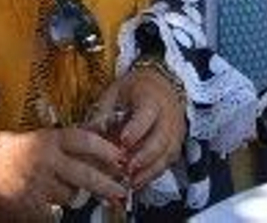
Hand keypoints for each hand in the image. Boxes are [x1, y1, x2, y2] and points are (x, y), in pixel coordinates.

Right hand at [0, 127, 126, 219]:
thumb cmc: (15, 150)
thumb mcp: (41, 138)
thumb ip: (68, 142)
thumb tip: (102, 140)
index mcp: (49, 140)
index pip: (83, 140)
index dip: (105, 149)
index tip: (121, 157)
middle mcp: (45, 160)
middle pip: (85, 174)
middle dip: (107, 185)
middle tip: (121, 191)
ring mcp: (37, 183)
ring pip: (70, 196)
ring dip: (73, 198)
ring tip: (61, 192)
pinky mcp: (29, 204)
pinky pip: (54, 214)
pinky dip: (55, 213)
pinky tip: (49, 207)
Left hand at [92, 62, 188, 189]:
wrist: (162, 84)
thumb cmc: (135, 89)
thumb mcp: (115, 91)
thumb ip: (103, 111)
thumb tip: (90, 131)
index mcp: (151, 98)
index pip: (147, 115)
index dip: (136, 129)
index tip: (122, 141)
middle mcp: (168, 115)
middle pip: (161, 139)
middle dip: (144, 156)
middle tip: (127, 167)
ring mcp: (175, 131)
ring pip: (167, 154)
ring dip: (149, 170)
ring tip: (130, 181)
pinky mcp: (176, 144)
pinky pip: (167, 162)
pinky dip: (153, 173)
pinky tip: (137, 181)